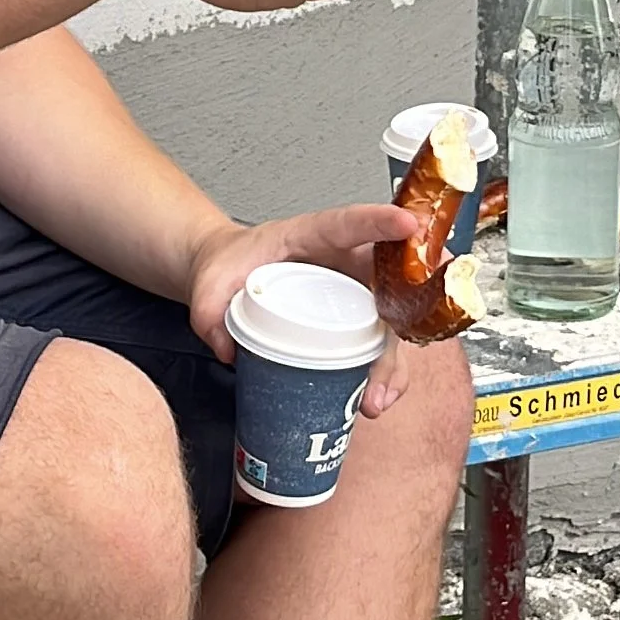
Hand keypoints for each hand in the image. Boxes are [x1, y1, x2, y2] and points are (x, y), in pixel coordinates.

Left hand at [186, 203, 418, 416]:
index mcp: (309, 235)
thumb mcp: (210, 280)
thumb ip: (210, 310)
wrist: (229, 276)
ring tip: (377, 395)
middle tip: (408, 331)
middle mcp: (342, 261)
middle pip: (385, 277)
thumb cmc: (230, 265)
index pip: (347, 224)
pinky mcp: (352, 321)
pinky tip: (378, 396)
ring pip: (388, 320)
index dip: (378, 223)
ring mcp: (351, 292)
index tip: (408, 224)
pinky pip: (377, 344)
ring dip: (391, 359)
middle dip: (408, 302)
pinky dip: (384, 372)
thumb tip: (228, 348)